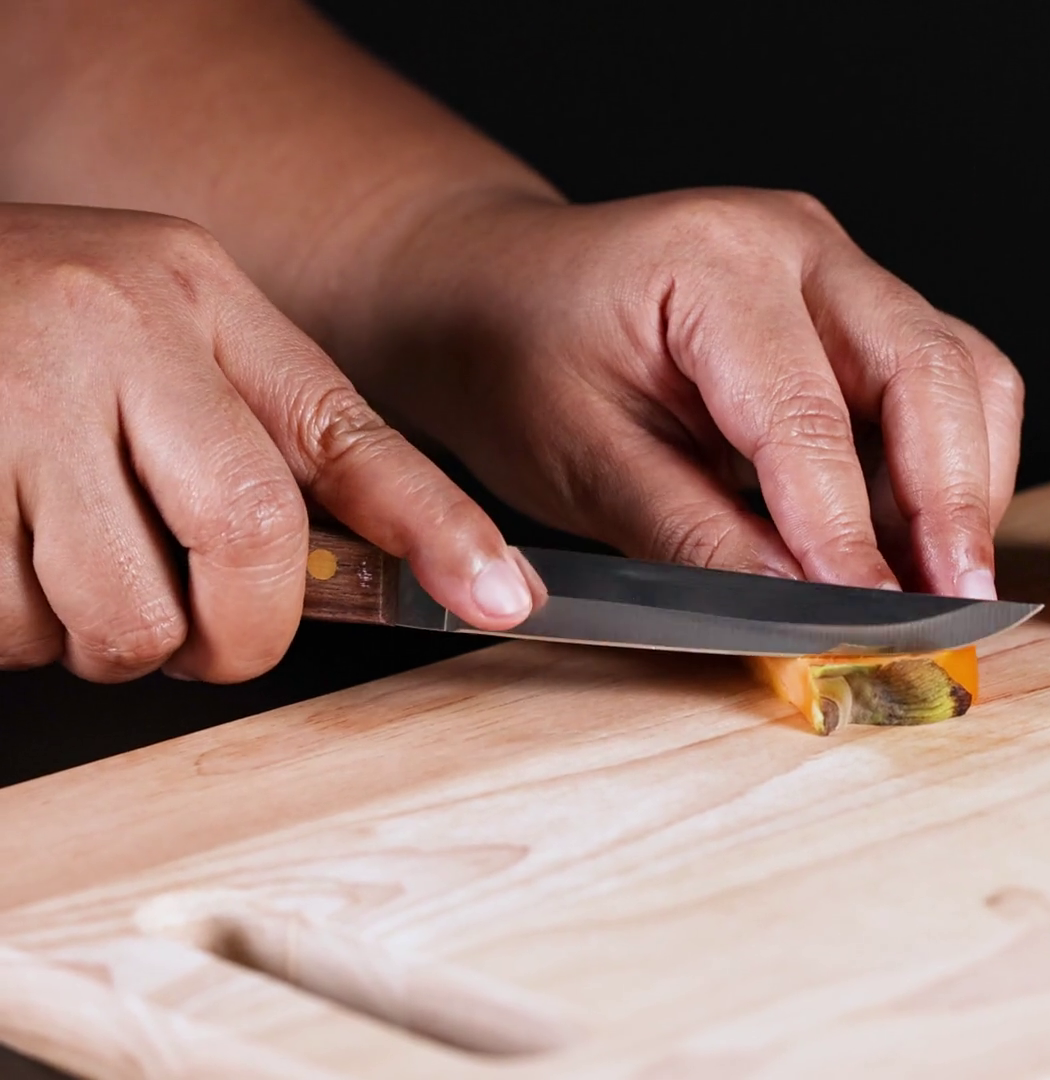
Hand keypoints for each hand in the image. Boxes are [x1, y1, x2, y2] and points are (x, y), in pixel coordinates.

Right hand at [0, 204, 540, 682]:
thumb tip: (383, 569)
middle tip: (208, 638)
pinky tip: (2, 562)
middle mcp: (108, 327)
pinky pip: (3, 620)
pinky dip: (14, 630)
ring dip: (105, 640)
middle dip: (240, 632)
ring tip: (71, 573)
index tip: (504, 596)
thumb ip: (263, 431)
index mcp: (192, 292)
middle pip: (248, 536)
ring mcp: (5, 396)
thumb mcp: (161, 328)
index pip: (346, 430)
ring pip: (114, 610)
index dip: (438, 526)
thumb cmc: (30, 322)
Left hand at [340, 188, 1023, 597]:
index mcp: (710, 262)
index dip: (845, 532)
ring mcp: (841, 266)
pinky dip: (950, 467)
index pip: (806, 414)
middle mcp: (797, 242)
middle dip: (951, 504)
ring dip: (966, 487)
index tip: (870, 624)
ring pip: (964, 373)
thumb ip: (695, 537)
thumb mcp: (578, 462)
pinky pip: (948, 381)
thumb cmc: (517, 360)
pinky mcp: (863, 305)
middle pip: (928, 370)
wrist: (496, 289)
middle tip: (953, 611)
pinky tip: (916, 544)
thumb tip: (803, 612)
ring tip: (940, 590)